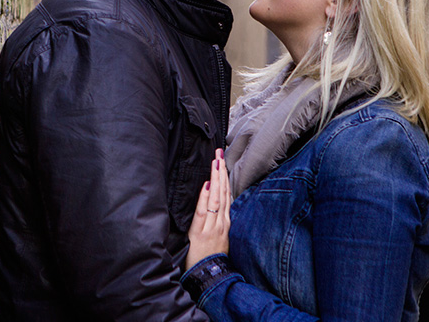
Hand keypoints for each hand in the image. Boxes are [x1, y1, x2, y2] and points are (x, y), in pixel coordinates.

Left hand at [186, 148, 230, 269]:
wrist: (210, 277)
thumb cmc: (211, 258)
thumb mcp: (219, 238)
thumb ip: (218, 220)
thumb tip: (213, 201)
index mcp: (225, 222)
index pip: (226, 195)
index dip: (224, 177)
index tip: (222, 161)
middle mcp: (221, 222)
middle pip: (223, 192)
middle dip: (221, 171)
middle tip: (219, 152)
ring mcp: (213, 227)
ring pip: (216, 199)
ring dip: (216, 179)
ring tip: (215, 162)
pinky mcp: (201, 233)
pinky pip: (204, 213)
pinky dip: (206, 198)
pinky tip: (207, 185)